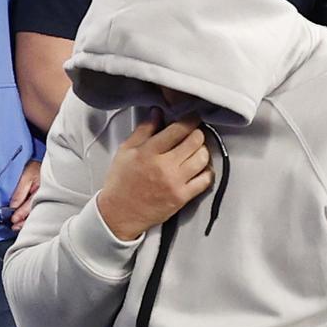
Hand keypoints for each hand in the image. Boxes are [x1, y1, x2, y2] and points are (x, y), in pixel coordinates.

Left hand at [9, 160, 40, 231]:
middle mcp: (46, 196)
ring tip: (17, 227)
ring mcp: (47, 199)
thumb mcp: (27, 176)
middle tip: (14, 228)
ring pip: (37, 213)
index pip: (30, 205)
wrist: (48, 163)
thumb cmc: (37, 167)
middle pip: (35, 212)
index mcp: (43, 190)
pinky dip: (31, 216)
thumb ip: (20, 191)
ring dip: (27, 221)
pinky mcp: (46, 199)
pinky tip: (26, 221)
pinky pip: (38, 210)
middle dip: (24, 221)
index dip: (21, 213)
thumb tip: (13, 206)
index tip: (13, 220)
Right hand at [97, 112, 213, 240]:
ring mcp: (175, 183)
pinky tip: (200, 168)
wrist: (119, 214)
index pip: (178, 129)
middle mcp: (164, 166)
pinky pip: (205, 180)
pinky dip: (206, 171)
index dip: (190, 119)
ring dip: (203, 150)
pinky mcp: (182, 197)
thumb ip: (143, 130)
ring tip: (196, 150)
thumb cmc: (121, 182)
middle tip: (194, 133)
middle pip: (195, 141)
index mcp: (149, 152)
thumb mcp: (126, 151)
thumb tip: (157, 112)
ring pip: (203, 158)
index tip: (192, 117)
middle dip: (197, 133)